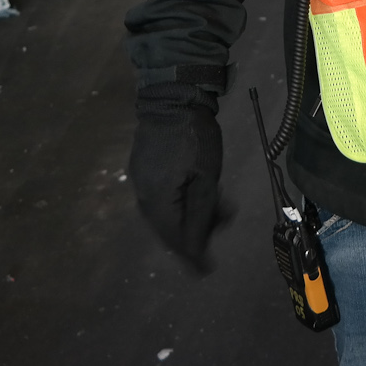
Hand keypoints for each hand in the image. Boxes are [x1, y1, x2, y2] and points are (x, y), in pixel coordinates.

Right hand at [130, 85, 228, 271]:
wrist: (173, 94)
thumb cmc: (194, 137)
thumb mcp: (206, 178)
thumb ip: (200, 215)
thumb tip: (195, 249)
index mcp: (156, 202)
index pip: (174, 239)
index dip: (192, 256)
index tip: (206, 270)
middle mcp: (143, 195)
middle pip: (169, 227)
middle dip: (197, 231)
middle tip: (223, 223)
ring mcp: (142, 180)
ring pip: (167, 210)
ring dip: (193, 212)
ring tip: (220, 204)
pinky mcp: (145, 166)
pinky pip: (163, 194)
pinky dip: (183, 198)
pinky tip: (202, 188)